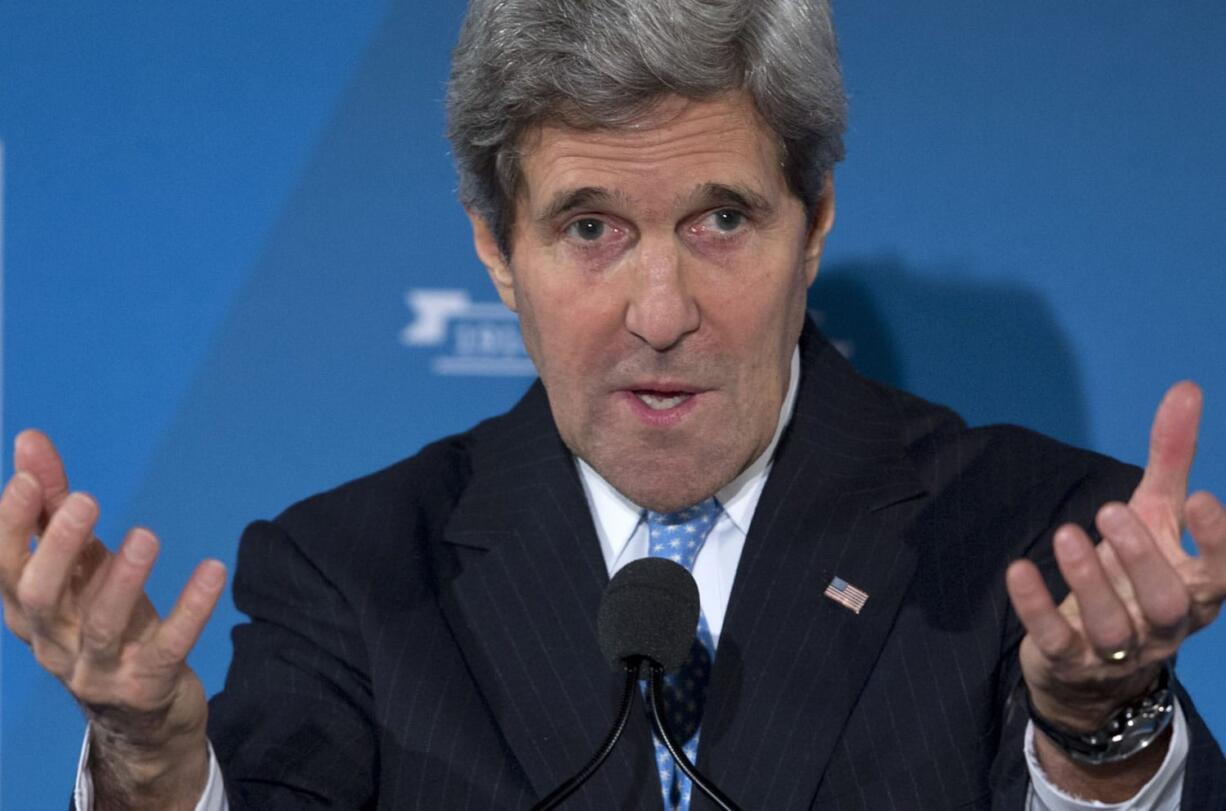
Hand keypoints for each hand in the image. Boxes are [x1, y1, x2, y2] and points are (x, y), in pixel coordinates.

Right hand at [0, 430, 225, 804]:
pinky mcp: (146, 684)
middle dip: (59, 548)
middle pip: (42, 598)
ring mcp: (98, 669)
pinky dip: (191, 609)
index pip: (6, 568)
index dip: (10, 525)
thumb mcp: (78, 564)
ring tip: (146, 535)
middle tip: (86, 501)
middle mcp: (54, 643)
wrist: (141, 714)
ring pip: (102, 625)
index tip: (24, 479)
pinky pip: (168, 647)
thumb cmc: (100, 620)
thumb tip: (29, 440)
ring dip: (122, 579)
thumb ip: (53, 504)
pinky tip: (213, 570)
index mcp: (32, 610)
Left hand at [1006, 381, 1225, 733]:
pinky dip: (1037, 606)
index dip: (1218, 541)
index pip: (1223, 573)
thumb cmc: (1134, 571)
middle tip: (1110, 510)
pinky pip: (1056, 640)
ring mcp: (1117, 649)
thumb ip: (1171, 458)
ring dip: (1089, 580)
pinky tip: (1018, 570)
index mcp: (1195, 588)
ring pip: (1112, 626)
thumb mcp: (1154, 513)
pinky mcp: (1069, 660)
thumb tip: (1186, 388)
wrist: (1095, 661)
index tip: (1199, 498)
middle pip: (1167, 601)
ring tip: (1067, 533)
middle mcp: (1164, 624)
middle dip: (1141, 557)